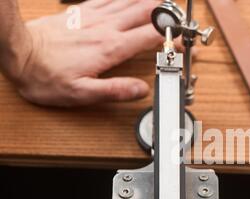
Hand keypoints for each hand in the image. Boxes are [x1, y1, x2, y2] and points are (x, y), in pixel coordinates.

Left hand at [7, 0, 164, 106]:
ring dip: (150, 1)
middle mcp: (106, 28)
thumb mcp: (81, 93)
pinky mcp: (82, 12)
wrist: (19, 54)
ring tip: (164, 3)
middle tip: (179, 17)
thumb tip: (141, 89)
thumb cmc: (47, 76)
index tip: (183, 40)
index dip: (172, 37)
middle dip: (167, 14)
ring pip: (130, 1)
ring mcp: (94, 17)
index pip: (151, 37)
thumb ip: (114, 90)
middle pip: (145, 13)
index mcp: (111, 48)